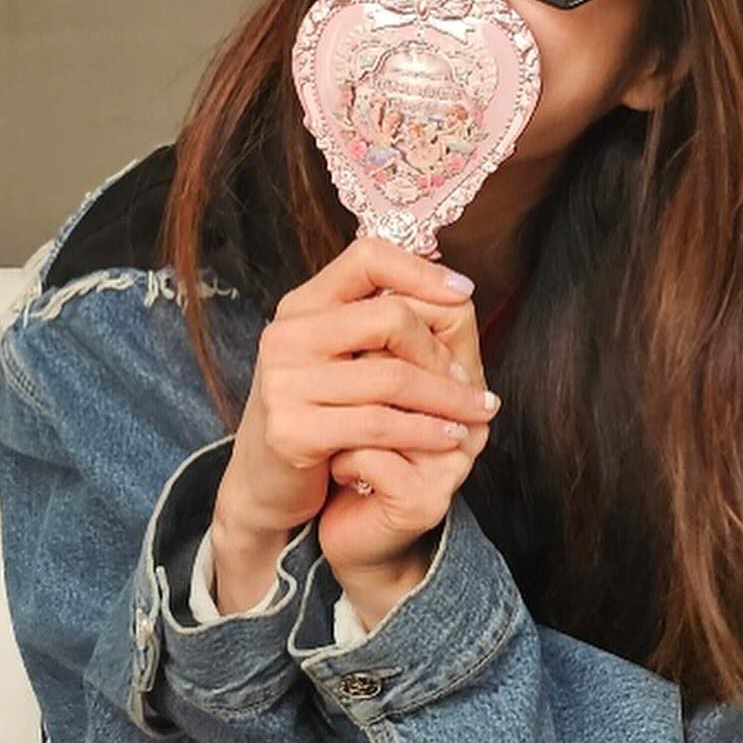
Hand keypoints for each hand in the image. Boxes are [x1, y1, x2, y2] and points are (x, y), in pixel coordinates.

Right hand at [212, 236, 498, 605]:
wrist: (265, 484)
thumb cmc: (316, 414)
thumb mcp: (338, 357)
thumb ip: (376, 322)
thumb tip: (455, 290)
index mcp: (301, 306)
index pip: (367, 258)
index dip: (421, 270)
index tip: (463, 291)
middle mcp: (287, 336)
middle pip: (390, 318)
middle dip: (442, 351)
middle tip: (472, 379)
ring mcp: (284, 383)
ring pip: (393, 377)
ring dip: (447, 398)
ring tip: (477, 412)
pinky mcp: (292, 430)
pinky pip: (380, 423)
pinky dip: (426, 430)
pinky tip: (451, 437)